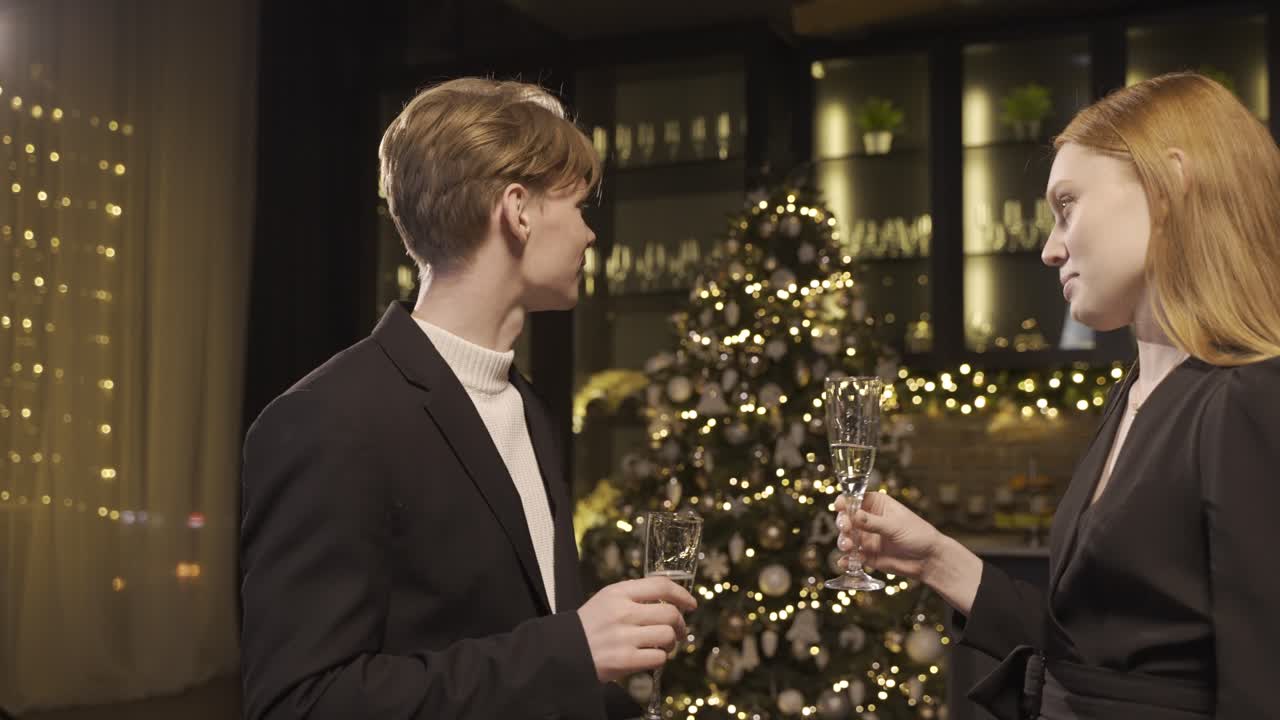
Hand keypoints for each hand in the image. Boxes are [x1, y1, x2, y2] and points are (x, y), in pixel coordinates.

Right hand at [577, 576, 697, 682]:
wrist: (564, 651)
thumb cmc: (589, 626)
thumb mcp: (606, 599)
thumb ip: (634, 595)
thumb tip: (670, 600)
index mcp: (619, 593)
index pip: (661, 586)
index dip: (682, 594)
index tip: (691, 603)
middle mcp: (623, 612)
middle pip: (671, 614)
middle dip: (681, 625)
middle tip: (679, 632)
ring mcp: (624, 637)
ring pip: (668, 636)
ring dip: (670, 644)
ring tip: (661, 646)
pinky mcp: (625, 660)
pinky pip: (659, 658)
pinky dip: (659, 658)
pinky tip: (649, 656)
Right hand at [835, 491, 941, 580]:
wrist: (929, 560)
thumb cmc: (918, 535)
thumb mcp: (895, 526)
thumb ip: (873, 522)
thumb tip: (854, 515)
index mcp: (877, 505)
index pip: (855, 499)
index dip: (845, 502)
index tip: (839, 507)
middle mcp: (868, 520)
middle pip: (846, 518)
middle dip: (843, 523)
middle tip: (846, 528)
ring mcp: (867, 538)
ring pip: (846, 537)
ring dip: (844, 541)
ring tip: (848, 547)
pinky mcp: (867, 556)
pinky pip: (852, 557)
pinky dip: (847, 560)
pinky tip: (845, 562)